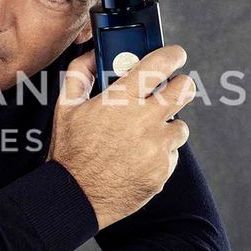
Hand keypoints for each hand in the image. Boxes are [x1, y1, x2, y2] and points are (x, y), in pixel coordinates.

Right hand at [46, 44, 194, 230]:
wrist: (75, 196)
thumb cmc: (70, 151)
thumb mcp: (66, 107)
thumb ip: (80, 73)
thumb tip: (94, 54)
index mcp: (121, 101)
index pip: (160, 65)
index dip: (173, 54)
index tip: (175, 54)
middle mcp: (144, 121)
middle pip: (184, 90)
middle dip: (179, 85)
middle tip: (167, 90)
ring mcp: (156, 147)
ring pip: (181, 125)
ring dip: (166, 125)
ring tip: (142, 133)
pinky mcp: (162, 170)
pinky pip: (172, 154)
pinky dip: (160, 152)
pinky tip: (138, 156)